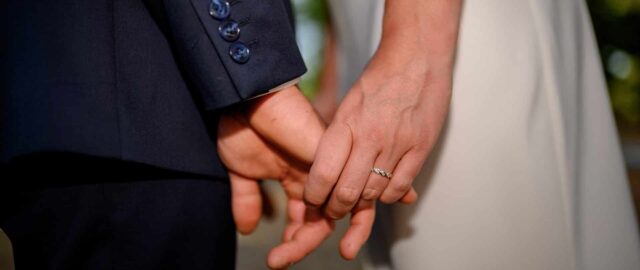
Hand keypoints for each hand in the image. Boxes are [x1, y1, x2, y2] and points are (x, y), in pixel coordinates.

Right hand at [217, 86, 374, 267]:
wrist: (247, 98)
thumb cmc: (242, 128)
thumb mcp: (241, 172)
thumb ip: (247, 201)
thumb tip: (249, 230)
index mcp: (295, 180)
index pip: (302, 218)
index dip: (293, 240)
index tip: (275, 259)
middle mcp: (315, 177)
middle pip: (318, 220)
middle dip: (298, 244)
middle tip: (275, 262)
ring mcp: (325, 168)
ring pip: (332, 212)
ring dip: (312, 236)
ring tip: (288, 252)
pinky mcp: (334, 157)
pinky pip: (353, 190)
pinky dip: (357, 213)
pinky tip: (344, 236)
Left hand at [303, 0, 461, 218]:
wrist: (418, 57)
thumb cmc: (379, 79)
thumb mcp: (347, 103)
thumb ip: (337, 136)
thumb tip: (323, 169)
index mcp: (346, 124)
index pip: (323, 173)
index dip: (315, 195)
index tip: (312, 200)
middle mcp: (370, 137)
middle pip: (347, 191)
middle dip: (334, 208)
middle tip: (331, 211)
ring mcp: (398, 144)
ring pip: (373, 193)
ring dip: (360, 205)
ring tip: (353, 203)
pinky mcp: (421, 148)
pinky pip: (399, 187)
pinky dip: (386, 196)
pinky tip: (380, 191)